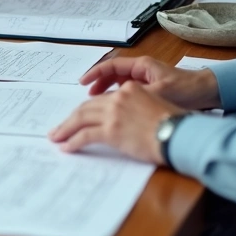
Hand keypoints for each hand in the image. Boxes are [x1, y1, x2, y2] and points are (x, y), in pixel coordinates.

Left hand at [48, 81, 187, 164]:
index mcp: (130, 89)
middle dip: (71, 119)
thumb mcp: (155, 107)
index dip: (87, 110)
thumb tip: (126, 123)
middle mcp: (118, 98)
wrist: (179, 133)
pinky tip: (66, 147)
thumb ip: (136, 109)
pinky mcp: (110, 131)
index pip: (101, 100)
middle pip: (86, 108)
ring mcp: (113, 114)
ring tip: (56, 137)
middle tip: (59, 128)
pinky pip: (84, 136)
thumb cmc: (174, 124)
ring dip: (65, 129)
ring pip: (80, 119)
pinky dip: (72, 141)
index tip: (78, 118)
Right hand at [81, 56, 220, 111]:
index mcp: (142, 66)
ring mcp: (146, 80)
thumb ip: (136, 95)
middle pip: (113, 74)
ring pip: (120, 83)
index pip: (111, 65)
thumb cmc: (187, 89)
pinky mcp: (151, 90)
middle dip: (98, 83)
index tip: (83, 82)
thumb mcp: (159, 93)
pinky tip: (116, 108)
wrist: (208, 93)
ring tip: (98, 102)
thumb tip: (115, 101)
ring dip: (107, 91)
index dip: (95, 73)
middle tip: (87, 95)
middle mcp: (142, 70)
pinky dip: (119, 98)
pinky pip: (128, 92)